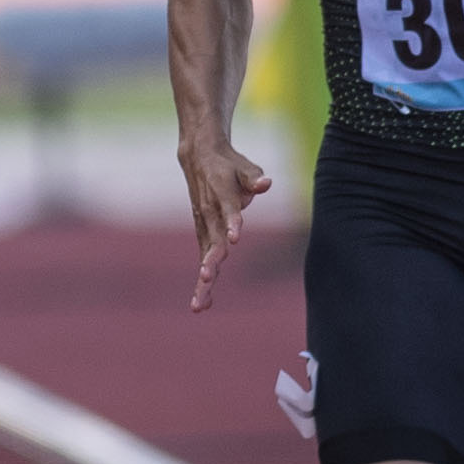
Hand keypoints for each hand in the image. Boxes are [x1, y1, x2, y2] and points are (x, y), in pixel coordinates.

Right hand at [181, 132, 271, 311]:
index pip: (227, 210)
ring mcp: (204, 227)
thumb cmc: (229, 165)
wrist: (198, 159)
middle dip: (210, 262)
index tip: (235, 238)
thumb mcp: (245, 167)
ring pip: (205, 257)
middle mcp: (209, 215)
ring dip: (202, 281)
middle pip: (212, 242)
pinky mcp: (204, 236)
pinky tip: (202, 304)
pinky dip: (203, 283)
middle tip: (206, 278)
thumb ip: (254, 177)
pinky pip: (205, 261)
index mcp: (221, 196)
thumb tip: (265, 184)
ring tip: (200, 304)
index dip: (232, 223)